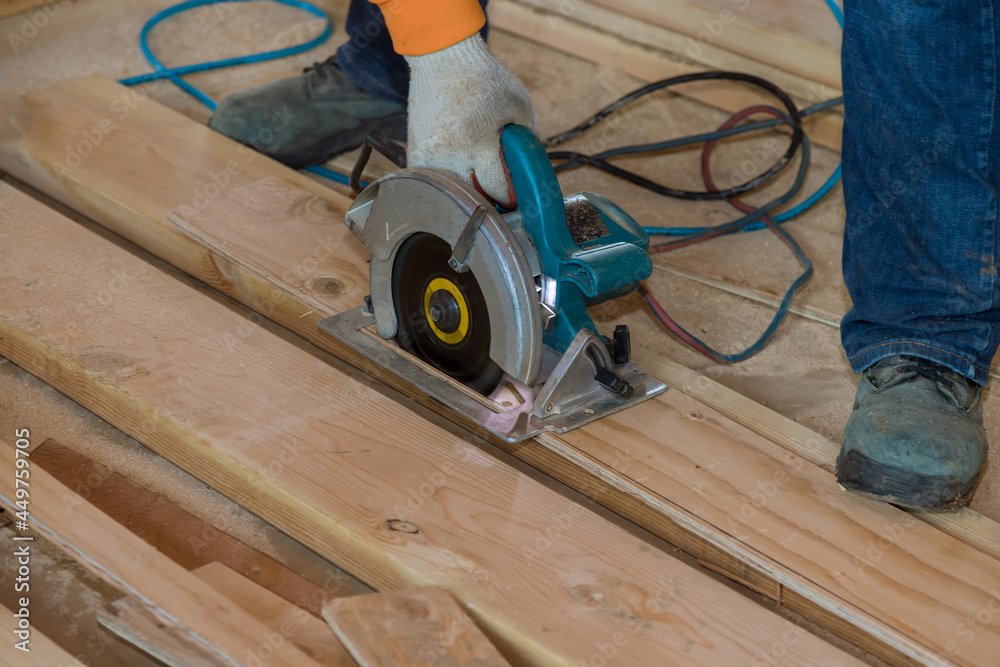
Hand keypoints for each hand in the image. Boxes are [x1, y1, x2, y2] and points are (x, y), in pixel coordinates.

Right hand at [405, 34, 536, 207]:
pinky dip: (447, 180)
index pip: (497, 189)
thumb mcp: (518, 105)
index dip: (510, 195)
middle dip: (488, 197)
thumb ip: (527, 138)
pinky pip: (433, 181)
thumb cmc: (483, 77)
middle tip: (497, 190)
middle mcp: (451, 155)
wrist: (442, 56)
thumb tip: (530, 168)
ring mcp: (430, 156)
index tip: (514, 194)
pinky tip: (457, 168)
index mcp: (479, 143)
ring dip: (466, 191)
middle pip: (472, 198)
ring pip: (450, 193)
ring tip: (476, 178)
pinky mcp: (416, 152)